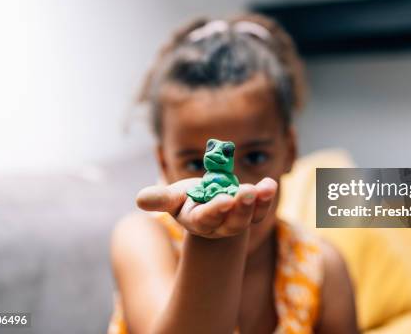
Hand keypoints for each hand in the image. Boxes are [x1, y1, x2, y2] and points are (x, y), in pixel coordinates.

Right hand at [136, 178, 276, 238]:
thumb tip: (140, 199)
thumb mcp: (172, 197)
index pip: (206, 219)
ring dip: (258, 203)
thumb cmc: (186, 198)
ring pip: (249, 217)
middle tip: (247, 192)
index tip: (225, 199)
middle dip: (241, 209)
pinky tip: (270, 183)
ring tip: (264, 187)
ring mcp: (237, 220)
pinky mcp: (251, 211)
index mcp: (198, 221)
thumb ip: (160, 199)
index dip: (215, 211)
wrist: (206, 201)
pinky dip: (266, 197)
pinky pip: (261, 207)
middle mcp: (219, 226)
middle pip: (232, 223)